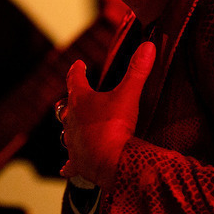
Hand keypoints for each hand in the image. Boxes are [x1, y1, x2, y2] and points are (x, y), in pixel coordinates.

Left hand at [60, 41, 155, 188]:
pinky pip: (70, 165)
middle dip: (70, 102)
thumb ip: (137, 70)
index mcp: (80, 101)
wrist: (111, 161)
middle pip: (66, 107)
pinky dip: (70, 165)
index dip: (77, 70)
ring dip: (70, 130)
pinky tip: (67, 168)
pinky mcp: (77, 163)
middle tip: (72, 99)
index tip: (79, 64)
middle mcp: (71, 121)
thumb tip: (148, 46)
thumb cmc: (115, 126)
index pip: (75, 79)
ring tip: (73, 129)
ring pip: (66, 134)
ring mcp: (73, 142)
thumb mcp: (128, 94)